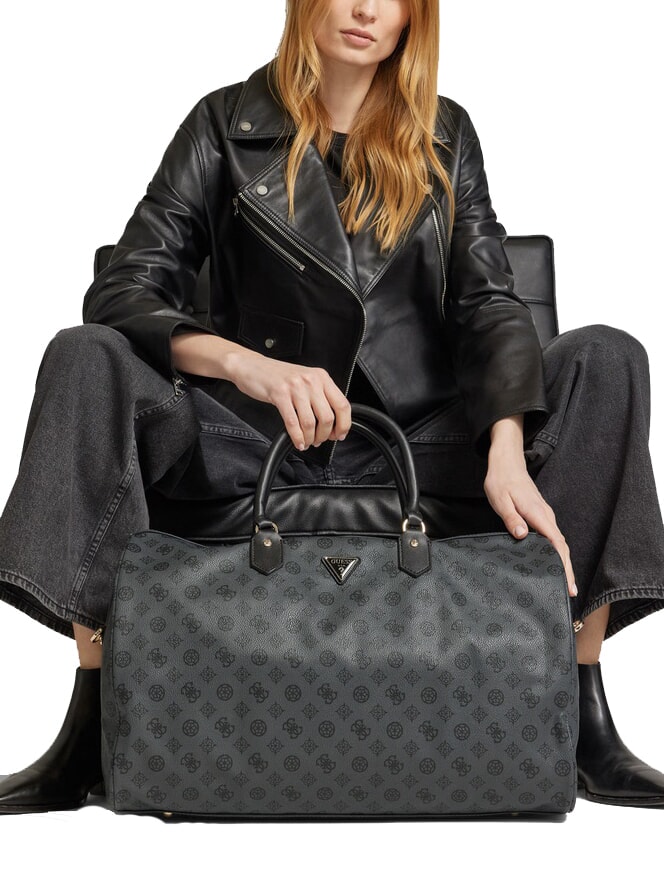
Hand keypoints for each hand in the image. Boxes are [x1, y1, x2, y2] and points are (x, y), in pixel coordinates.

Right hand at [227, 350, 351, 450]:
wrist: (252, 366)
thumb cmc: (278, 376)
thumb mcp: (305, 380)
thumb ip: (319, 396)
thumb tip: (333, 422)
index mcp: (321, 377)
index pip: (342, 404)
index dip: (344, 424)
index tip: (340, 435)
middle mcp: (311, 380)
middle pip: (327, 417)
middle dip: (324, 435)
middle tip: (319, 440)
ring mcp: (295, 387)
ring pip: (310, 422)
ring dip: (310, 438)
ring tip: (307, 441)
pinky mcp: (279, 394)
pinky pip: (293, 422)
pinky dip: (297, 437)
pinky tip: (298, 441)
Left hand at [485, 417, 576, 598]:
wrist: (507, 463)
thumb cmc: (501, 481)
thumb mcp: (500, 500)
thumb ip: (511, 519)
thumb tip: (522, 536)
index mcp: (538, 514)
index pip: (556, 544)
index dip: (564, 565)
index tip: (568, 583)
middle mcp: (546, 516)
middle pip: (562, 547)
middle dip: (567, 569)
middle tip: (570, 592)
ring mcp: (545, 516)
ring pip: (558, 543)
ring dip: (563, 562)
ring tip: (564, 583)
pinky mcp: (541, 516)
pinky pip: (552, 537)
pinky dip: (556, 552)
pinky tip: (552, 563)